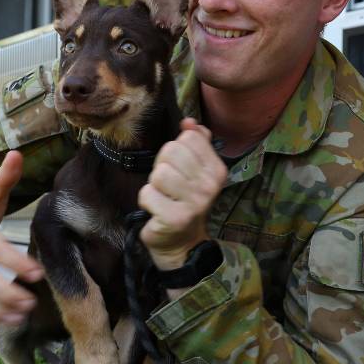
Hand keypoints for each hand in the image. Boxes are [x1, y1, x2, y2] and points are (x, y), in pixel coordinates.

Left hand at [138, 118, 227, 270]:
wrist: (181, 241)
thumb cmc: (184, 200)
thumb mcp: (195, 170)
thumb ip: (196, 142)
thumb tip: (189, 122)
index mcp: (217, 170)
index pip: (189, 138)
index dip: (175, 150)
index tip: (179, 169)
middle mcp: (209, 186)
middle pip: (172, 151)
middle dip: (162, 166)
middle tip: (168, 185)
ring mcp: (194, 203)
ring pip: (159, 173)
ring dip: (154, 185)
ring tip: (163, 197)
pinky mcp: (174, 218)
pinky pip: (147, 194)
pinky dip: (147, 201)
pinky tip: (157, 210)